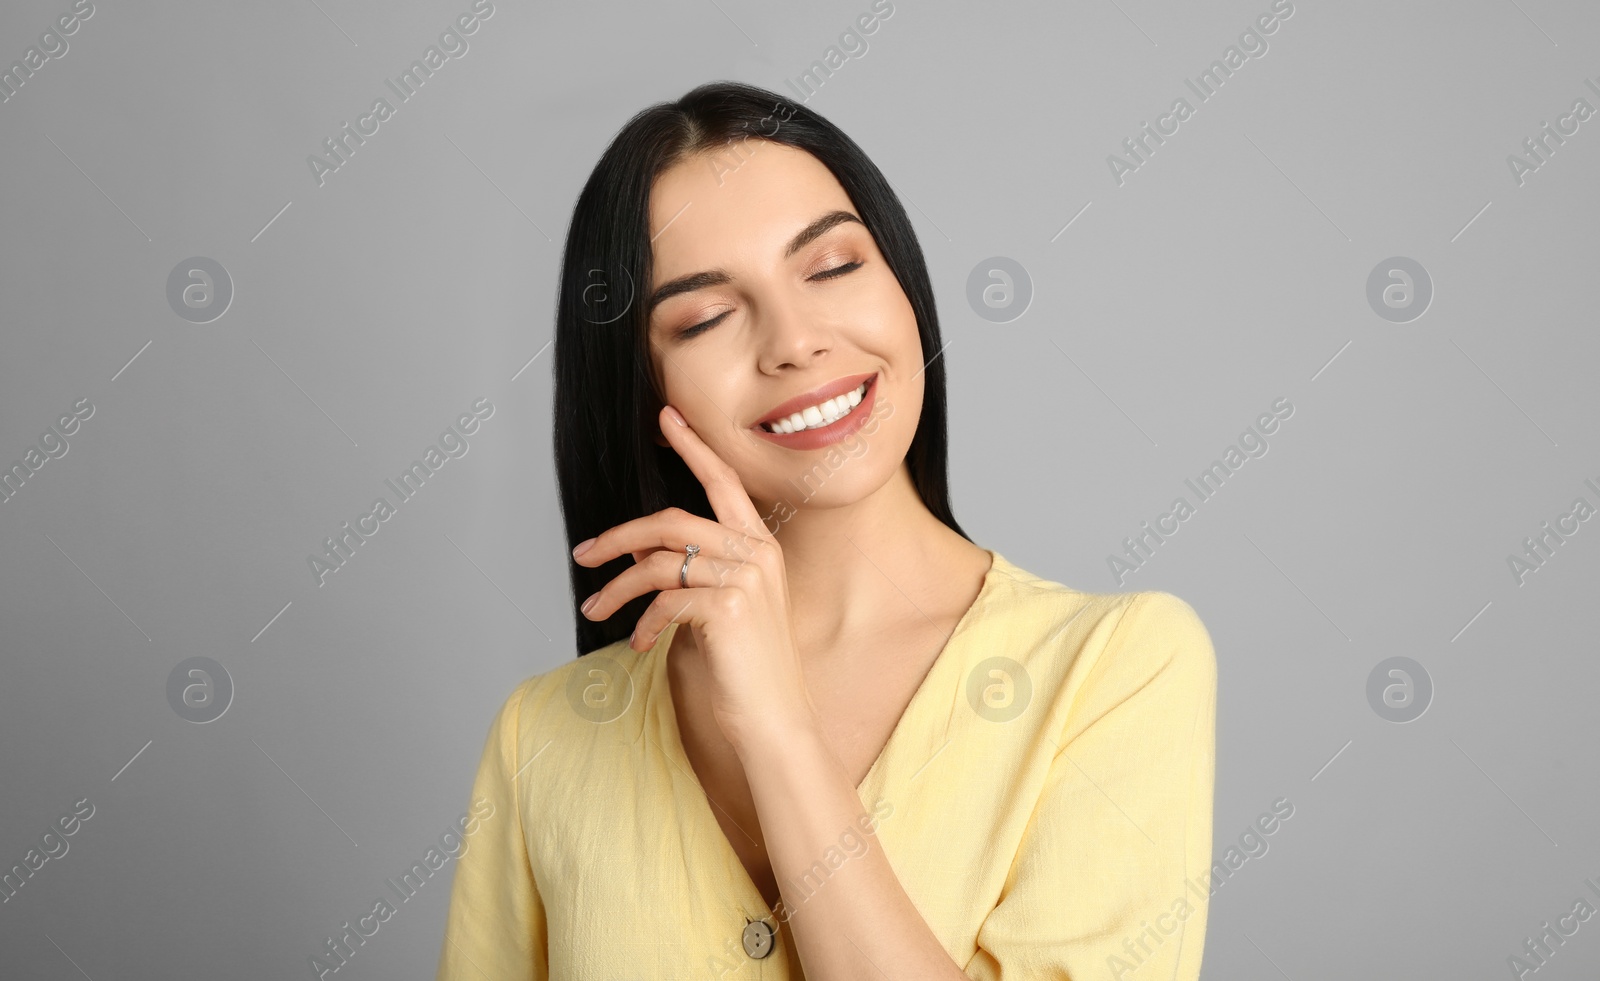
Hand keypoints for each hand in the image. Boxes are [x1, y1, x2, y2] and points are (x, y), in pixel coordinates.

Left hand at [572, 405, 816, 749]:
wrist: (775, 719)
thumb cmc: (747, 669)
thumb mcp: (716, 609)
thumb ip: (685, 571)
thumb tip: (636, 547)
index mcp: (761, 546)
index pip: (724, 482)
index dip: (693, 446)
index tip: (666, 418)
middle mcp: (758, 553)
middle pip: (672, 520)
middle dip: (619, 535)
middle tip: (584, 554)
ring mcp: (746, 578)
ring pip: (658, 562)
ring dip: (616, 587)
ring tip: (594, 610)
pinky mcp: (729, 607)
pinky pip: (664, 600)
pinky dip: (641, 621)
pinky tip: (639, 643)